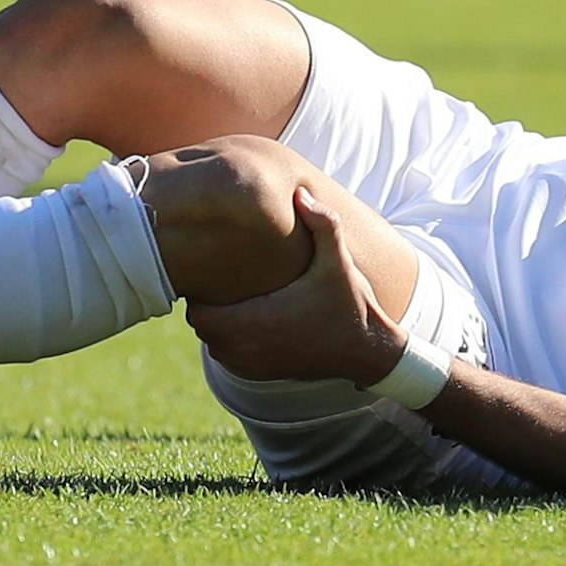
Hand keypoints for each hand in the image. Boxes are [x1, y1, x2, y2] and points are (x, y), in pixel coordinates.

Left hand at [186, 186, 404, 386]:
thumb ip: (322, 224)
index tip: (216, 271)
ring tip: (235, 298)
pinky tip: (250, 319)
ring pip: (211, 342)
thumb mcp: (339, 262)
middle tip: (223, 279)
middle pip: (200, 325)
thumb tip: (301, 193)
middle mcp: (250, 348)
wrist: (366, 351)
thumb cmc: (350, 304)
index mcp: (260, 321)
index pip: (199, 311)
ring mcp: (253, 364)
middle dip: (207, 303)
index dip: (201, 291)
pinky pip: (226, 356)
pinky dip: (230, 339)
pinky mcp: (259, 373)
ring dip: (218, 322)